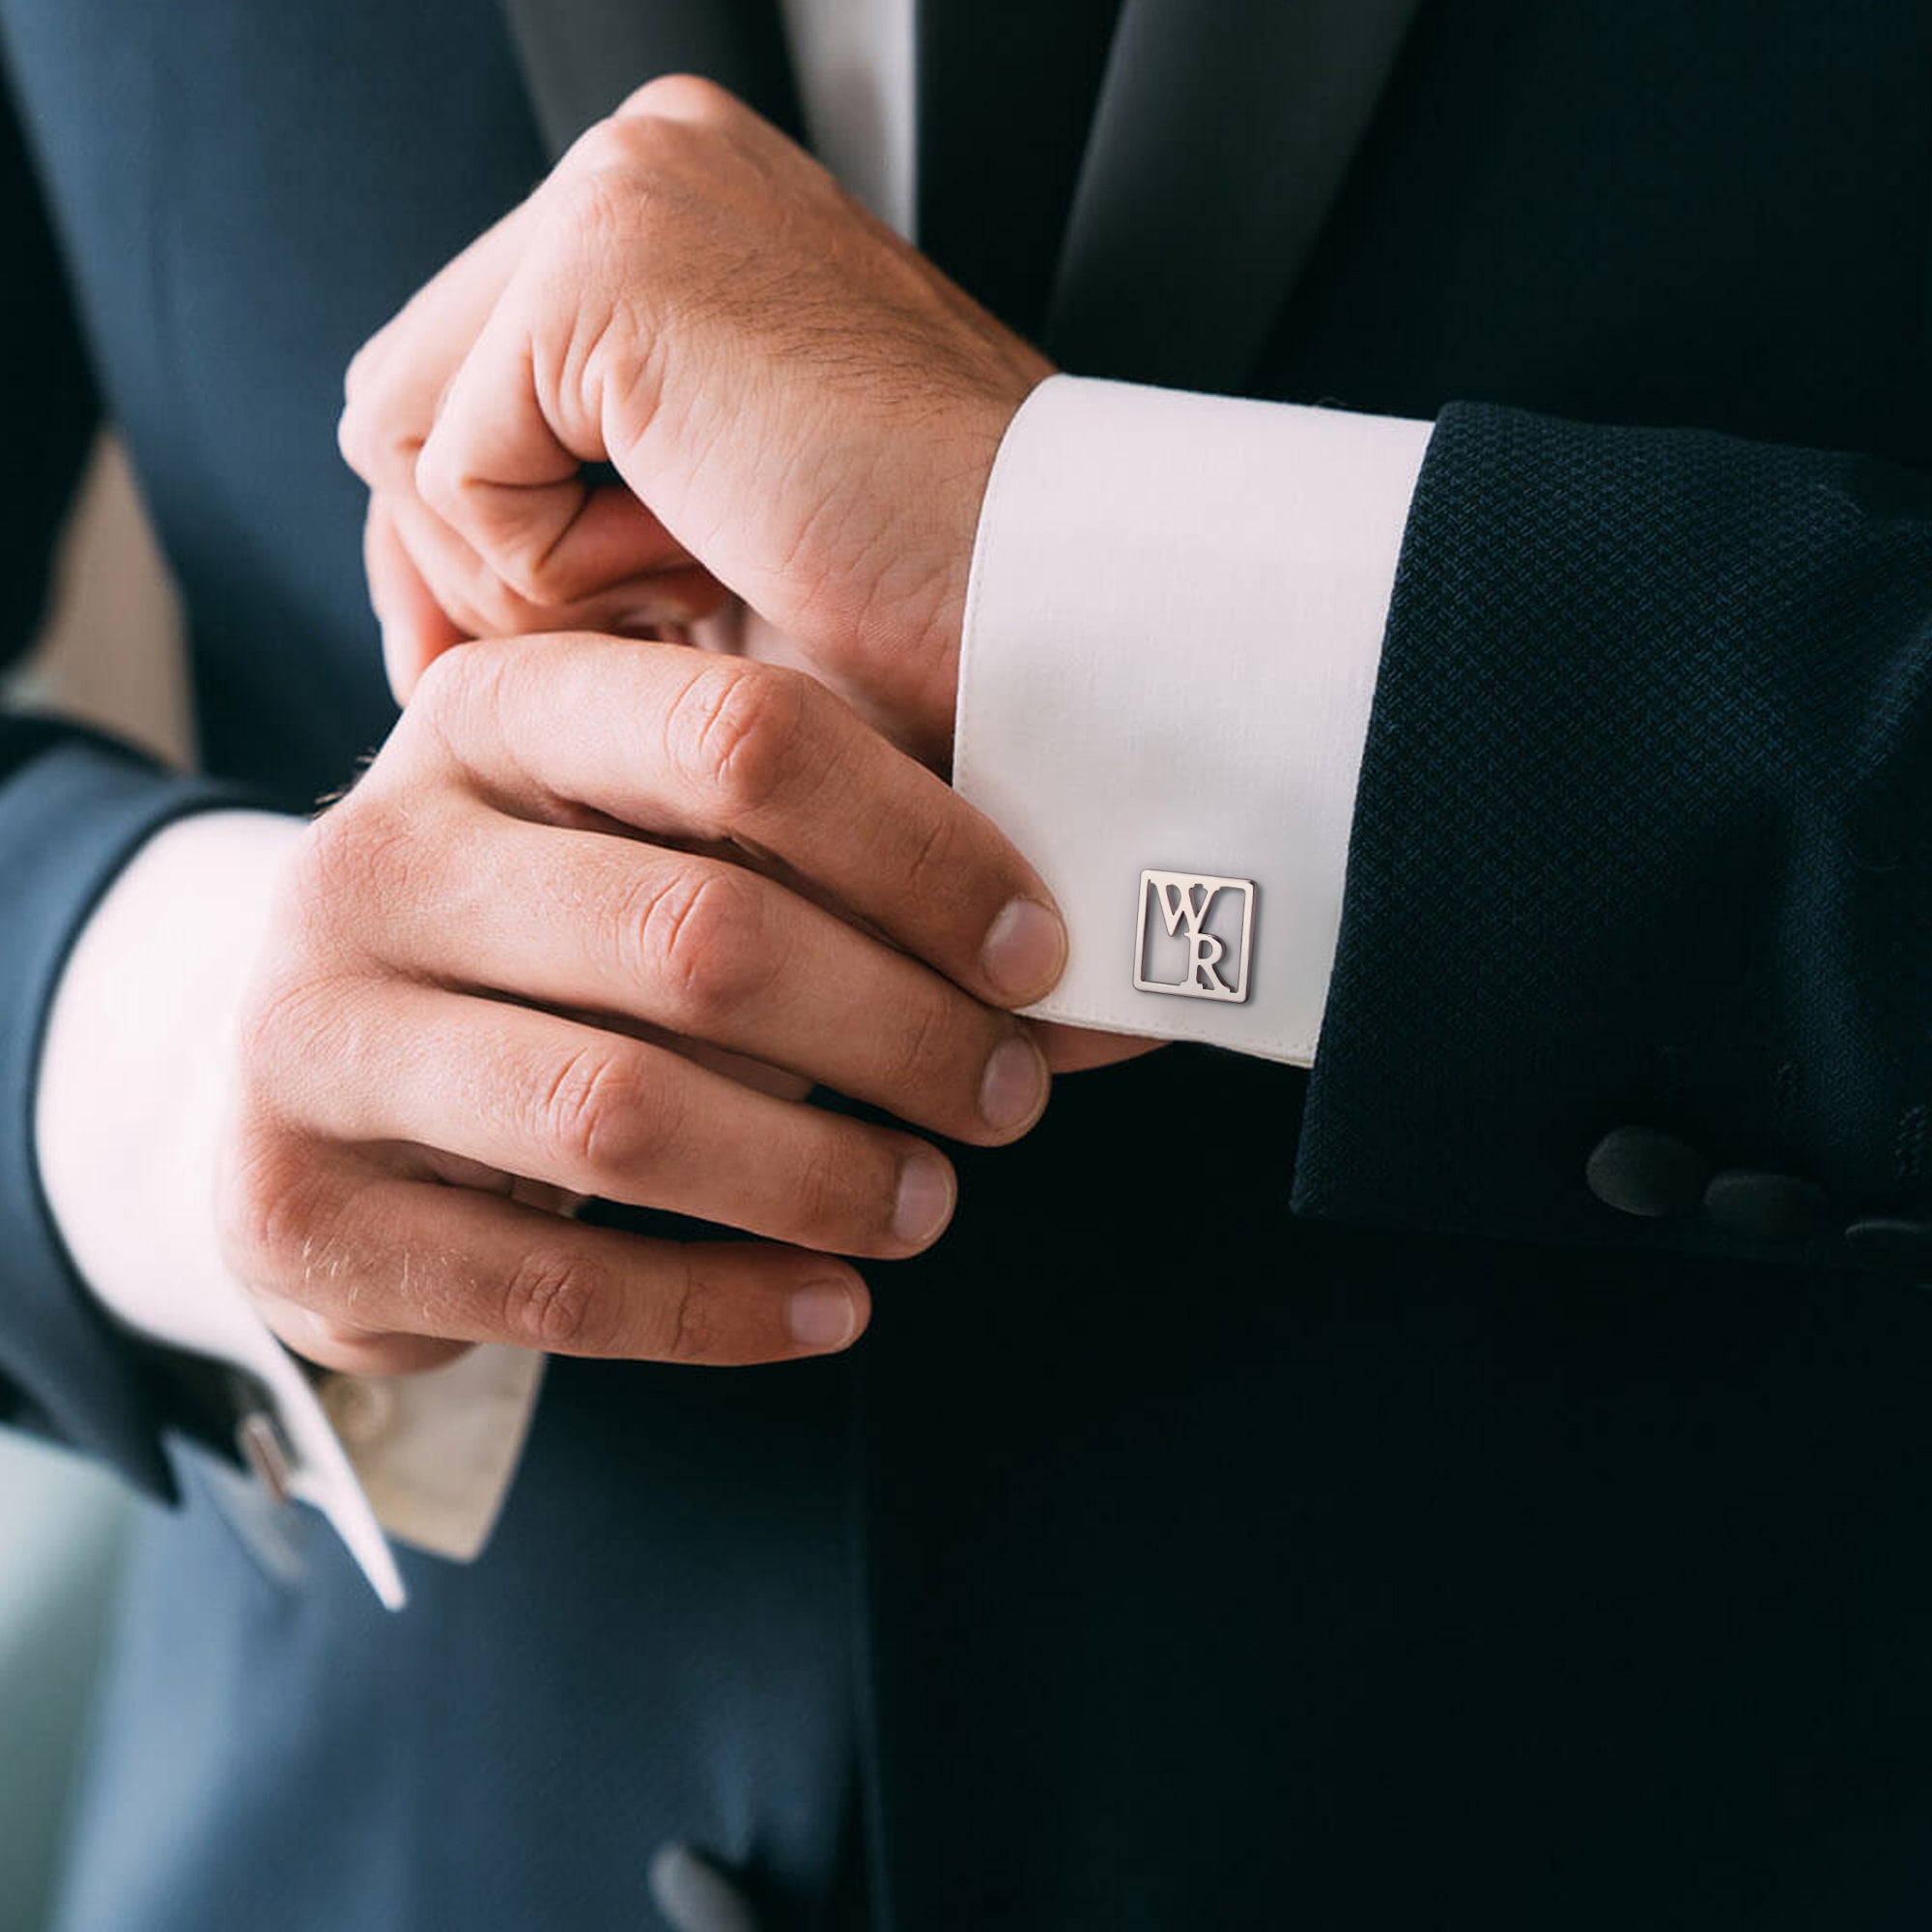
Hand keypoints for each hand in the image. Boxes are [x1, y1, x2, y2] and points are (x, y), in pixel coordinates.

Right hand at [45, 638, 1066, 1378]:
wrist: (325, 1074)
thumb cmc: (552, 944)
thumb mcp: (662, 855)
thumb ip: (846, 885)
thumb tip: (1089, 996)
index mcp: (491, 717)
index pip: (739, 735)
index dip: (921, 850)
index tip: (1034, 954)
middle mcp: (375, 856)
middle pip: (697, 937)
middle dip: (901, 1033)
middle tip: (1009, 1097)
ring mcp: (309, 1035)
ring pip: (622, 1115)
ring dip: (822, 1177)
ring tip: (929, 1204)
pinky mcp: (294, 1209)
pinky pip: (551, 1285)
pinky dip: (722, 1308)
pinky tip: (832, 1308)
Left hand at [339, 74, 1051, 766]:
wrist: (1059, 611)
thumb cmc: (931, 608)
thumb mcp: (719, 549)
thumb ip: (580, 514)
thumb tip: (422, 610)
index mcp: (691, 218)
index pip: (465, 376)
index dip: (467, 550)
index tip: (517, 672)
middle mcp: (650, 166)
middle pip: (407, 397)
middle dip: (466, 570)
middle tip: (611, 650)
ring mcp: (626, 191)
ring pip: (402, 435)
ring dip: (527, 580)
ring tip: (700, 590)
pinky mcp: (604, 262)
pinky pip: (446, 466)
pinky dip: (548, 573)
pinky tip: (703, 564)